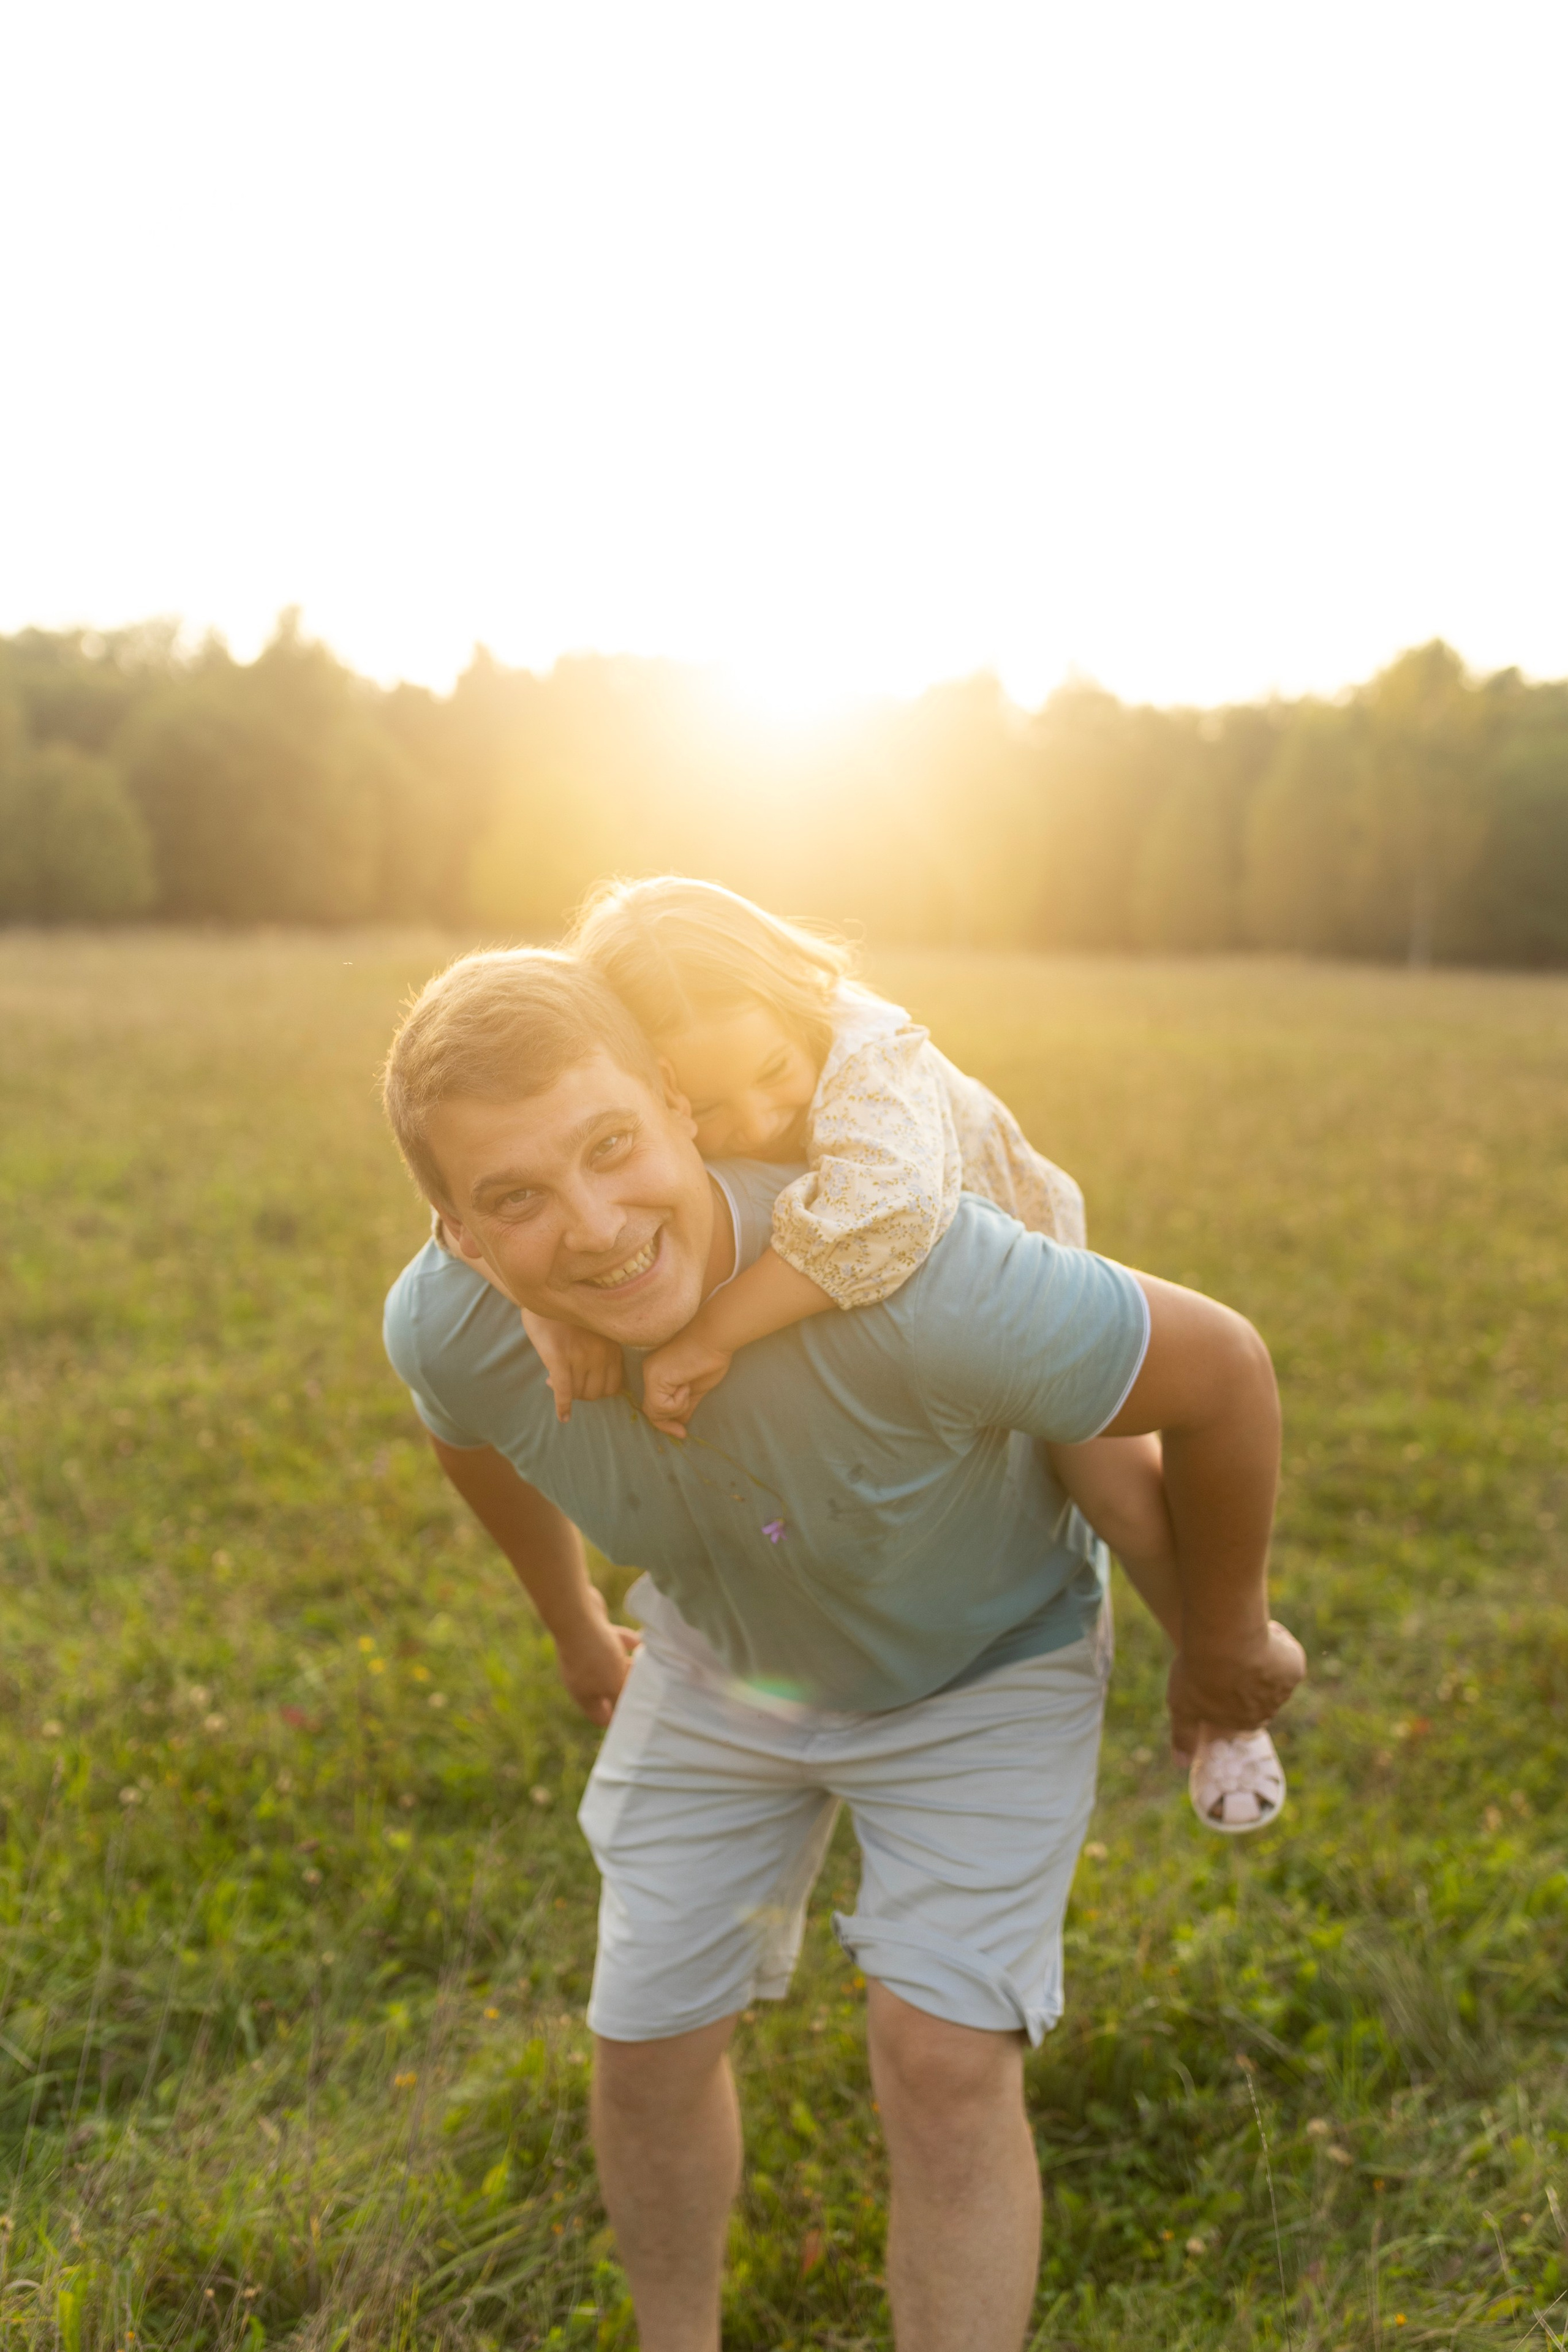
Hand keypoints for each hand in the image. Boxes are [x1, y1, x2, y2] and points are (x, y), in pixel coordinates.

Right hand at [521, 1310, 623, 1423]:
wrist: (545, 1290)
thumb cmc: (569, 1310)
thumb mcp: (595, 1326)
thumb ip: (601, 1347)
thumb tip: (594, 1377)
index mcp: (612, 1345)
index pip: (614, 1386)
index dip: (598, 1391)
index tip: (584, 1384)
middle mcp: (600, 1353)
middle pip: (596, 1393)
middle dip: (582, 1394)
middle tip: (567, 1385)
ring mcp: (580, 1356)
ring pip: (579, 1393)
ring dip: (569, 1395)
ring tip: (553, 1381)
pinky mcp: (559, 1358)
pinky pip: (564, 1391)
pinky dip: (563, 1407)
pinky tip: (563, 1417)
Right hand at [555, 1587, 640, 1726]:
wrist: (576, 1614)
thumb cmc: (595, 1655)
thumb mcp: (614, 1683)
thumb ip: (622, 1699)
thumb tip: (631, 1712)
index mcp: (584, 1695)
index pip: (600, 1717)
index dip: (618, 1718)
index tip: (636, 1714)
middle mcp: (582, 1678)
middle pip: (608, 1690)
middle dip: (627, 1687)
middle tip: (647, 1685)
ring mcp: (585, 1656)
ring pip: (611, 1665)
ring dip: (628, 1664)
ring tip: (648, 1663)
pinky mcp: (591, 1635)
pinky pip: (611, 1642)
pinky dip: (624, 1642)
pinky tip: (641, 1640)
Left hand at [640, 1329, 734, 1438]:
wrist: (716, 1338)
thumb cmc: (711, 1358)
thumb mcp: (695, 1388)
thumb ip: (686, 1404)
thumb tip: (683, 1422)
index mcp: (658, 1372)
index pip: (654, 1404)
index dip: (665, 1421)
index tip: (682, 1432)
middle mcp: (649, 1372)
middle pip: (651, 1410)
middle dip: (666, 1424)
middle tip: (682, 1433)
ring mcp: (650, 1374)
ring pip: (655, 1411)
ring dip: (677, 1408)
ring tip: (688, 1389)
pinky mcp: (654, 1377)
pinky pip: (661, 1406)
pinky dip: (677, 1403)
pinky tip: (686, 1385)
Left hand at [1167, 1619, 1305, 1761]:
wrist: (1225, 1642)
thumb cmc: (1199, 1674)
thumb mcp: (1182, 1707)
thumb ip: (1184, 1735)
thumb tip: (1181, 1764)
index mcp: (1243, 1722)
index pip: (1244, 1717)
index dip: (1234, 1700)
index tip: (1225, 1682)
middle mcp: (1268, 1710)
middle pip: (1263, 1699)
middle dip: (1251, 1682)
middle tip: (1234, 1657)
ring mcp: (1284, 1690)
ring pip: (1276, 1675)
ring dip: (1264, 1661)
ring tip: (1244, 1640)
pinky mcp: (1295, 1667)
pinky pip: (1288, 1654)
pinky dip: (1279, 1643)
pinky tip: (1263, 1631)